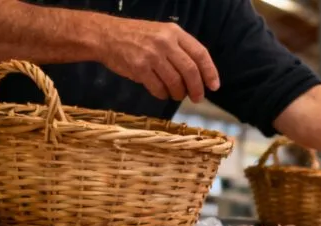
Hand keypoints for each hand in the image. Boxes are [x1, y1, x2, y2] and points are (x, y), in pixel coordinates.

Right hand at [100, 20, 218, 101]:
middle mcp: (165, 42)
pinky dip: (163, 95)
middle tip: (198, 98)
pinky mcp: (139, 68)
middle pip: (190, 71)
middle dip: (197, 88)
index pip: (200, 53)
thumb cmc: (137, 37)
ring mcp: (152, 55)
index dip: (210, 72)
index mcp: (174, 33)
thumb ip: (180, 49)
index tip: (214, 86)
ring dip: (179, 94)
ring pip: (175, 82)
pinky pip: (158, 88)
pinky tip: (161, 93)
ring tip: (177, 95)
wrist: (106, 35)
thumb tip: (199, 75)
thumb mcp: (162, 33)